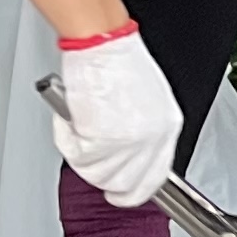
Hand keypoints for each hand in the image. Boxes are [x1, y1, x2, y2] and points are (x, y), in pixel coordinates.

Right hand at [50, 25, 183, 206]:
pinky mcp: (103, 138)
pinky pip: (79, 157)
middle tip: (89, 154)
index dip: (133, 190)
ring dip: (82, 155)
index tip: (120, 193)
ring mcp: (129, 141)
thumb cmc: (119, 63)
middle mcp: (153, 138)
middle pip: (124, 184)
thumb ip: (142, 134)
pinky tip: (74, 119)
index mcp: (168, 127)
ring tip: (81, 125)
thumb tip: (127, 158)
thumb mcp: (147, 102)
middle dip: (101, 174)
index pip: (156, 177)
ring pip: (98, 174)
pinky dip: (69, 141)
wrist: (103, 43)